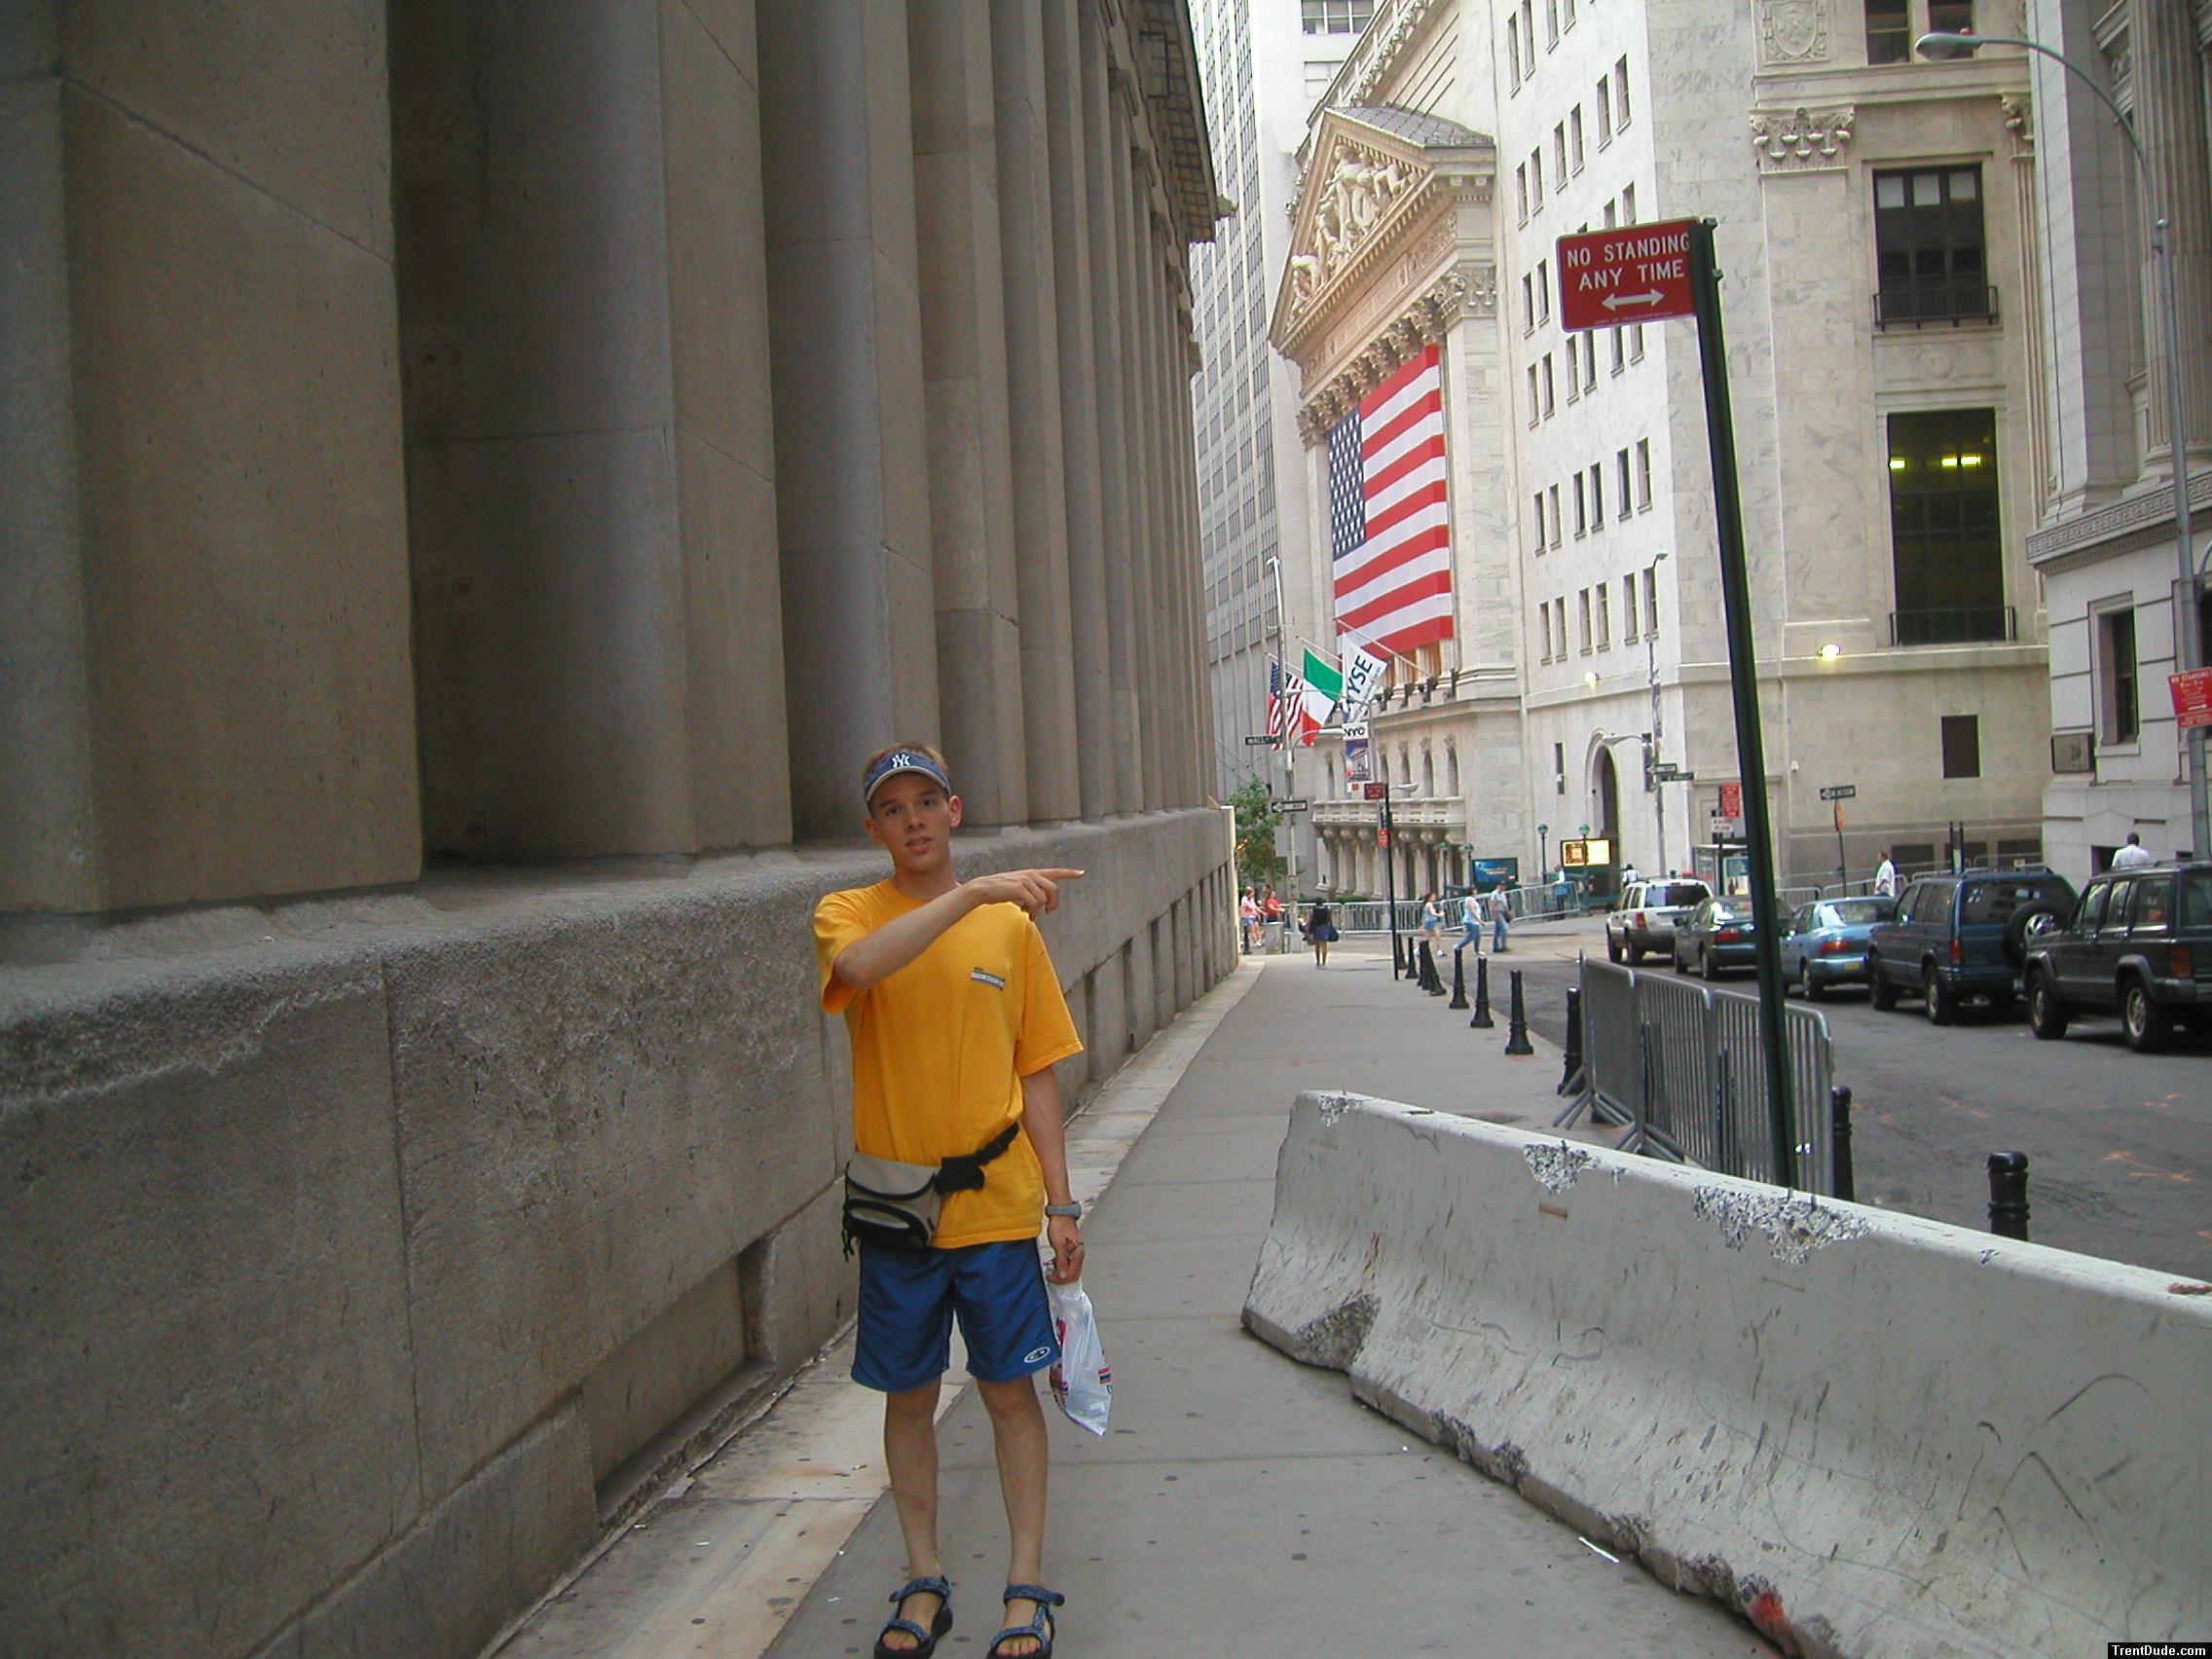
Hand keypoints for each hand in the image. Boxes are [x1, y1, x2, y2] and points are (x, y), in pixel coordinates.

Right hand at [967, 867, 1084, 916]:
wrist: (984, 888)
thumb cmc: (1001, 890)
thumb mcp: (1019, 887)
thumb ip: (1033, 890)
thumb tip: (1043, 904)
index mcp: (1033, 873)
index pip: (1055, 872)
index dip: (1069, 873)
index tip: (1082, 873)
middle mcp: (1031, 875)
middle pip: (1053, 890)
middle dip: (1054, 903)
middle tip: (1049, 912)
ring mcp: (1025, 881)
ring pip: (1043, 899)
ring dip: (1038, 910)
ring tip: (1029, 913)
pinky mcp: (1019, 889)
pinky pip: (1034, 904)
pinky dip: (1032, 912)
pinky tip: (1026, 913)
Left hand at [1045, 1214, 1083, 1282]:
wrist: (1061, 1214)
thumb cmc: (1060, 1226)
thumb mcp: (1058, 1245)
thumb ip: (1061, 1262)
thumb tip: (1063, 1276)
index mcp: (1078, 1254)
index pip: (1072, 1275)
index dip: (1060, 1279)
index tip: (1050, 1277)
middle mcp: (1079, 1254)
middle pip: (1073, 1274)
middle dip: (1061, 1278)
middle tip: (1050, 1275)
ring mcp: (1077, 1252)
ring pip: (1071, 1269)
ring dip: (1062, 1272)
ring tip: (1051, 1268)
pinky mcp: (1073, 1249)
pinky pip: (1069, 1262)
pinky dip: (1062, 1265)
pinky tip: (1055, 1261)